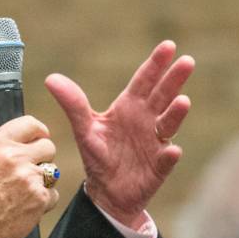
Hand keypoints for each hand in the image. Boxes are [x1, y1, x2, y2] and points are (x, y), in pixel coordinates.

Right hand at [0, 116, 59, 237]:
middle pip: (47, 146)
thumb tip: (9, 134)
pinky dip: (42, 202)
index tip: (39, 139)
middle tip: (29, 170)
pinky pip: (52, 194)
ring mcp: (28, 178)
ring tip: (22, 193)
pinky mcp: (39, 198)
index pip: (30, 124)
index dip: (38, 132)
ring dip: (41, 181)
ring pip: (52, 171)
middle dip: (41, 158)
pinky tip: (24, 208)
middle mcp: (13, 158)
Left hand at [44, 42, 193, 228]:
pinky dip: (170, 155)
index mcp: (130, 107)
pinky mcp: (159, 166)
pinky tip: (172, 151)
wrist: (106, 192)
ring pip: (169, 124)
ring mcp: (156, 142)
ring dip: (176, 113)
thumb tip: (51, 78)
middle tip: (187, 61)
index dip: (156, 64)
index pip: (144, 81)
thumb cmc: (98, 155)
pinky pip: (166, 159)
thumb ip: (73, 104)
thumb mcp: (84, 129)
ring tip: (183, 101)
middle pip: (163, 96)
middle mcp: (147, 120)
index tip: (168, 46)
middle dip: (174, 80)